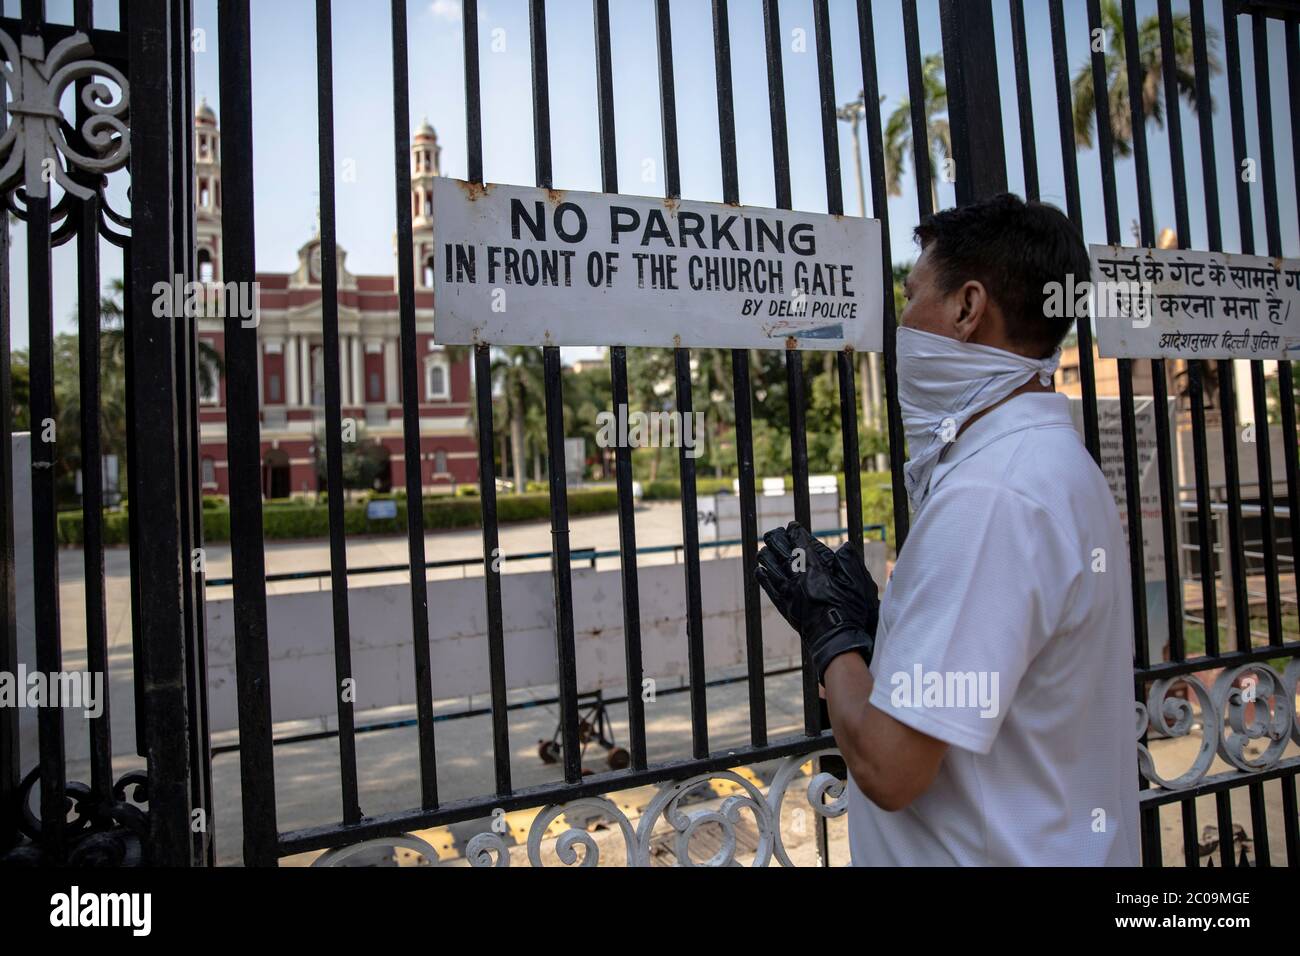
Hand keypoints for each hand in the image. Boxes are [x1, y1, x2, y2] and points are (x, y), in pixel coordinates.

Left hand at [755, 521, 879, 682]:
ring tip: (762, 549)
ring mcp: (790, 595)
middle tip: (773, 532)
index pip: (802, 546)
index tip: (792, 526)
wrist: (836, 642)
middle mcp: (799, 580)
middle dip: (776, 540)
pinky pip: (770, 589)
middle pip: (782, 554)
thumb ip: (850, 564)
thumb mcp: (857, 585)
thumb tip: (845, 546)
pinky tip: (759, 571)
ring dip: (766, 556)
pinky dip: (763, 578)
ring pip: (772, 570)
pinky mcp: (786, 608)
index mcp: (816, 572)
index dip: (796, 533)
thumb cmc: (849, 613)